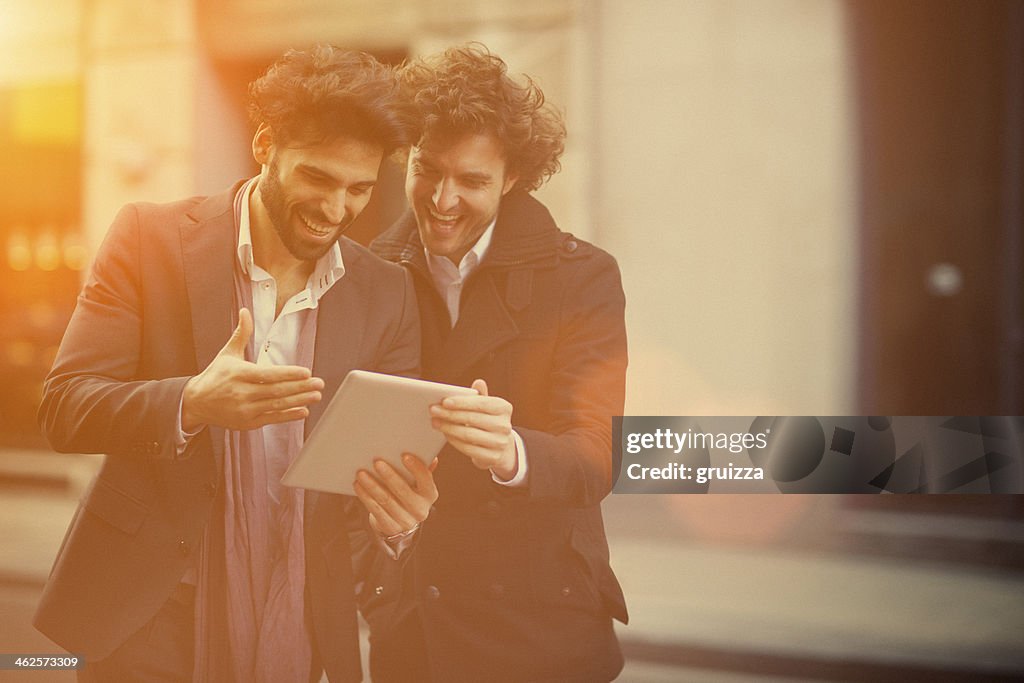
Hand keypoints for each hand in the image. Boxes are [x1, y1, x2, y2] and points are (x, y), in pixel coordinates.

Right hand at [181, 308, 323, 430]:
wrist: (196, 403)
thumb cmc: (215, 376)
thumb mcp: (227, 353)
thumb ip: (241, 334)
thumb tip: (245, 311)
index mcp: (238, 374)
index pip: (267, 374)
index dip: (288, 374)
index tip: (306, 372)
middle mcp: (241, 393)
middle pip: (276, 391)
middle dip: (300, 387)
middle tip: (319, 383)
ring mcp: (244, 410)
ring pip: (276, 405)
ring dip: (299, 401)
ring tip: (316, 395)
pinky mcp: (247, 423)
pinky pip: (271, 419)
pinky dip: (288, 416)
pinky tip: (303, 411)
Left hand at [354, 454, 438, 537]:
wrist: (400, 520)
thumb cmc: (408, 492)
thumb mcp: (417, 482)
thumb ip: (422, 469)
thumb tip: (430, 456)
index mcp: (430, 494)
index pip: (426, 480)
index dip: (416, 468)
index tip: (404, 455)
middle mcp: (421, 510)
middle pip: (403, 491)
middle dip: (390, 476)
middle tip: (377, 462)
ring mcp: (406, 521)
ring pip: (386, 501)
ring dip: (372, 485)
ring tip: (361, 473)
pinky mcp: (391, 527)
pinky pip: (375, 510)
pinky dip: (365, 497)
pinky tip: (358, 485)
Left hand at [430, 379, 517, 479]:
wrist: (501, 447)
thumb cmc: (488, 421)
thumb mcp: (487, 407)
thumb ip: (481, 396)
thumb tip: (478, 382)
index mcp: (504, 408)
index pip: (481, 403)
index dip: (461, 402)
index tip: (444, 401)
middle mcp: (504, 425)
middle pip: (472, 418)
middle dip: (450, 414)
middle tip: (433, 410)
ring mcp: (499, 443)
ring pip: (468, 435)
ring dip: (448, 428)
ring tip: (435, 422)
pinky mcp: (493, 457)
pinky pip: (468, 449)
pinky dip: (454, 441)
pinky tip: (445, 434)